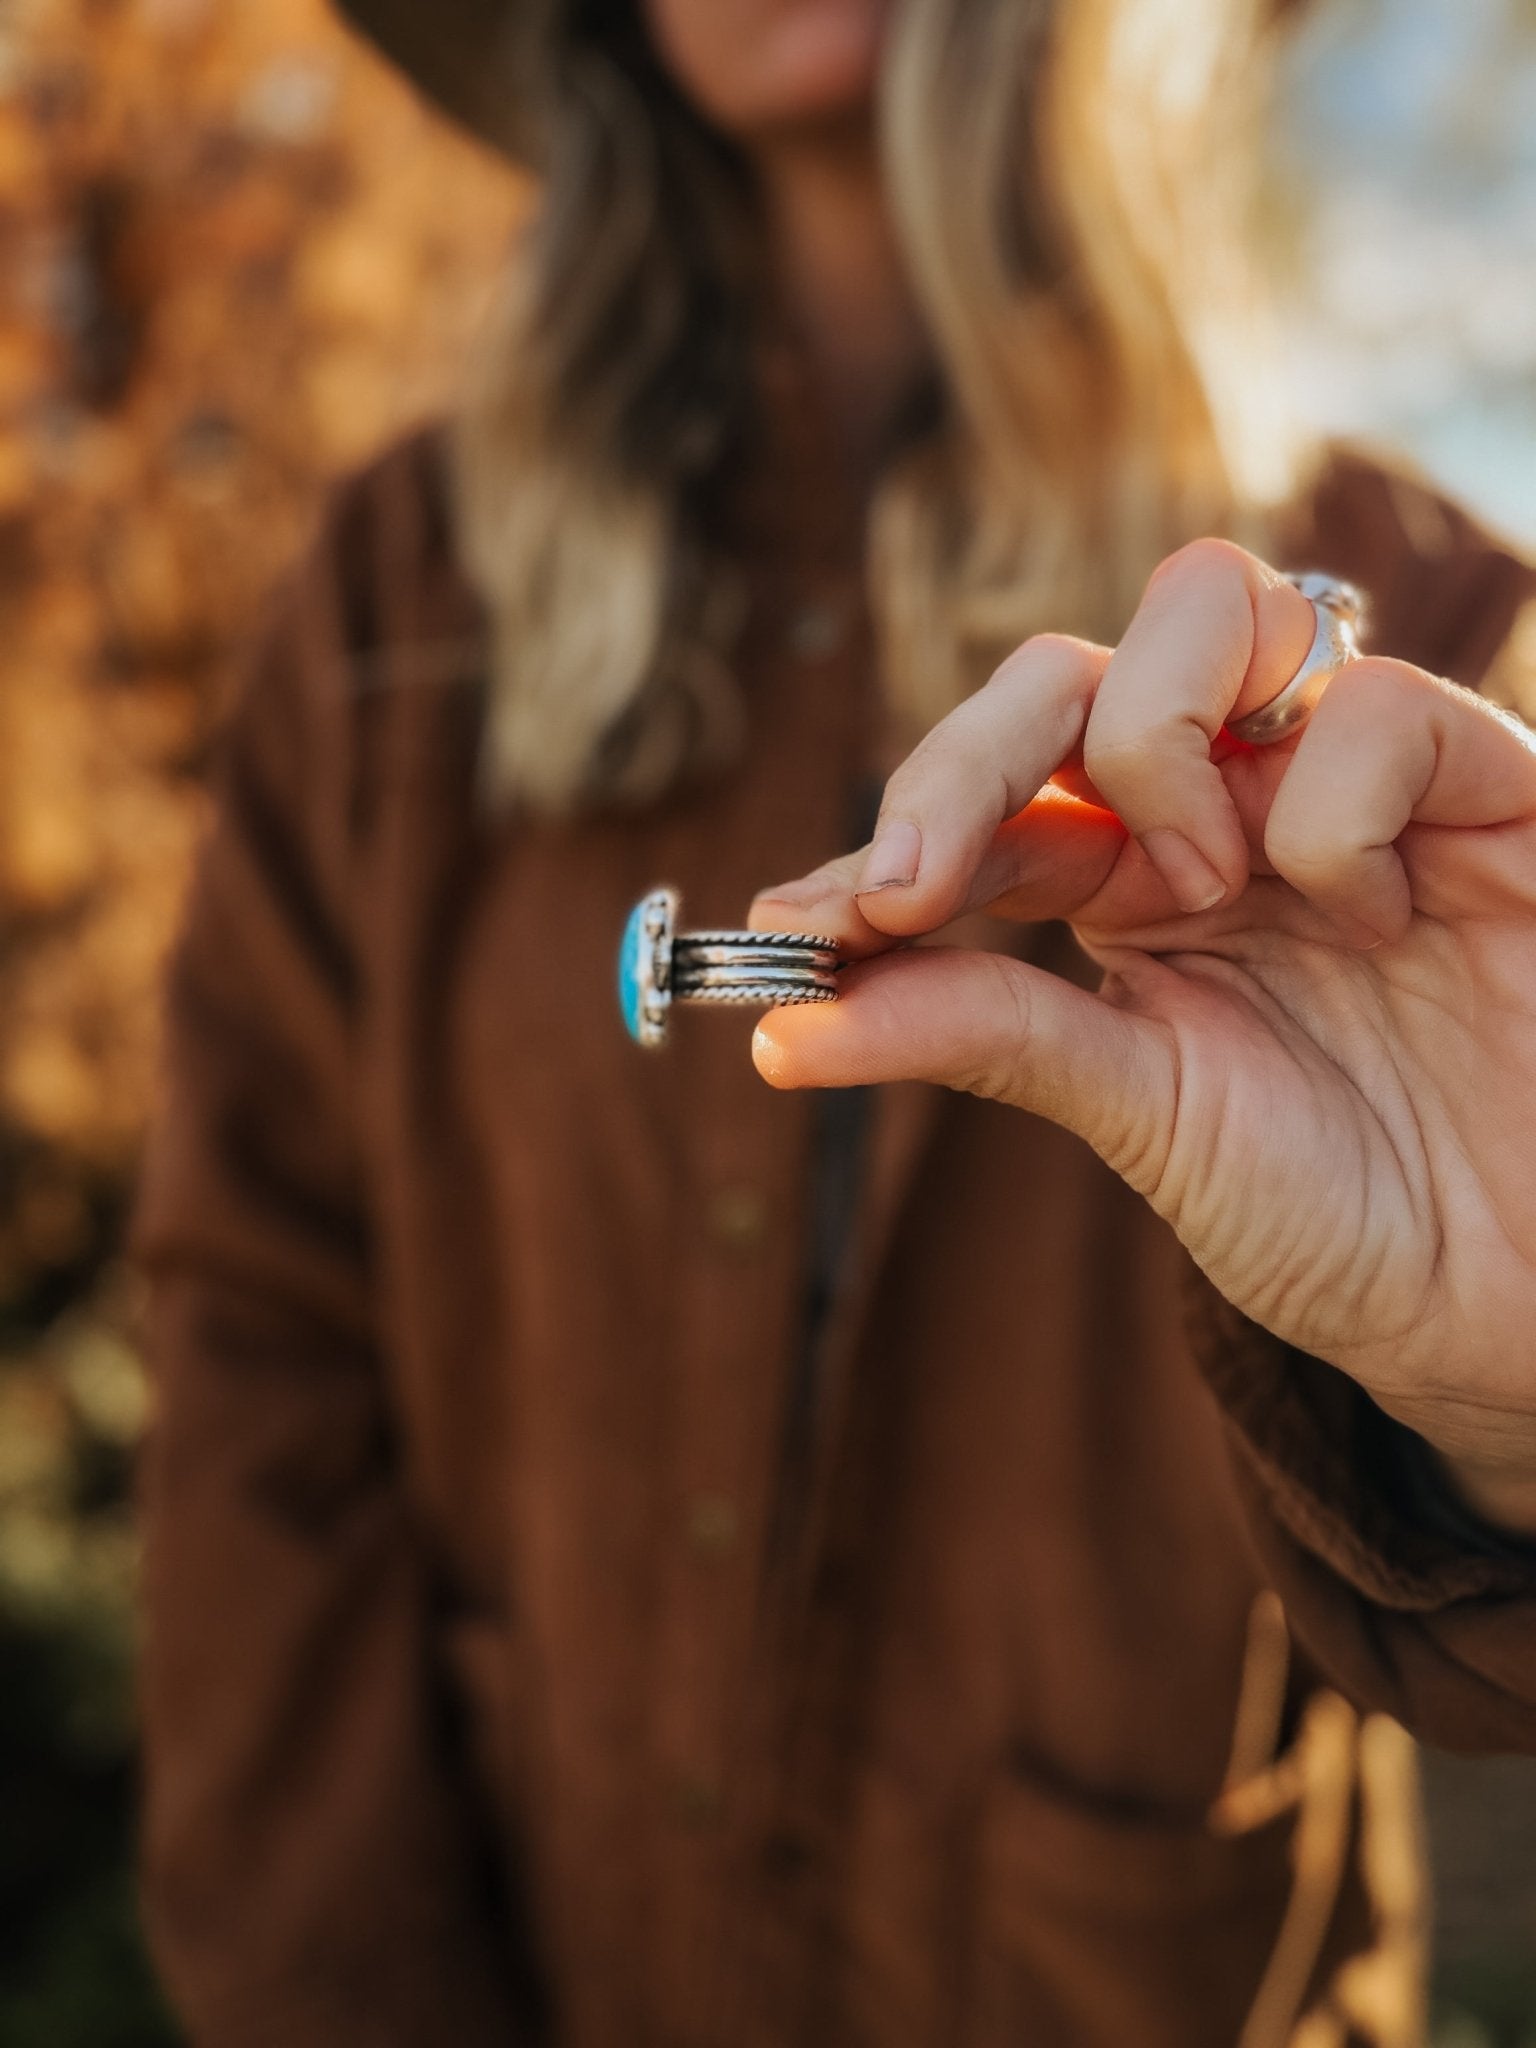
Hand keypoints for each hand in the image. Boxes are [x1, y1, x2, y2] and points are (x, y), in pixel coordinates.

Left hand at [750, 540, 1535, 1532]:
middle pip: (1062, 668)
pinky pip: (1371, 709)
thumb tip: (777, 1028)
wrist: (1514, 1300)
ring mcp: (1344, 779)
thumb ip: (985, 1037)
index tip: (799, 922)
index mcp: (1128, 886)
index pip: (985, 796)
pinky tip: (1378, 917)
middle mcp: (1225, 808)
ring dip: (1153, 752)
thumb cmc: (1339, 1212)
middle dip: (965, 759)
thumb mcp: (1142, 1117)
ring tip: (1206, 893)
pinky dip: (1336, 816)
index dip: (887, 837)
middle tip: (923, 888)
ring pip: (1205, 606)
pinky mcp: (1483, 780)